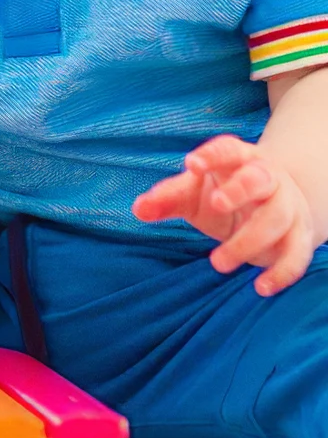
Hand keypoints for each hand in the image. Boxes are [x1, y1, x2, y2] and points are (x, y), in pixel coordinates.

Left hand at [133, 134, 317, 295]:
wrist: (272, 203)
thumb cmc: (221, 192)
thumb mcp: (192, 192)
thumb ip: (166, 198)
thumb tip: (137, 210)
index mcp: (237, 158)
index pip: (226, 150)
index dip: (211, 156)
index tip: (190, 164)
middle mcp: (267, 177)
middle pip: (259, 178)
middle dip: (240, 189)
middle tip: (217, 204)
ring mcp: (288, 205)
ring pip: (276, 219)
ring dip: (248, 242)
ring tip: (217, 263)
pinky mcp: (300, 235)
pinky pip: (298, 253)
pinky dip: (282, 272)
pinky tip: (261, 288)